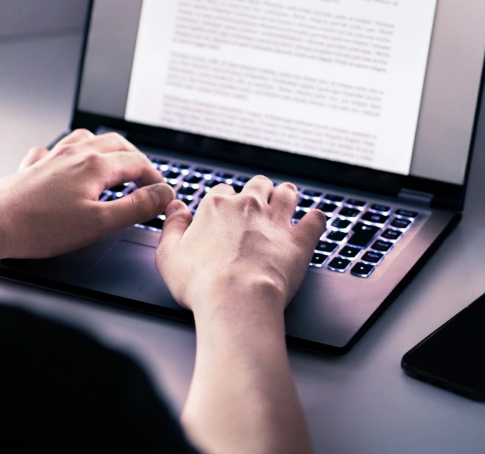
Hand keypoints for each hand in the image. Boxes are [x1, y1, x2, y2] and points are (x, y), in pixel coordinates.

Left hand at [0, 129, 173, 282]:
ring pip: (87, 139)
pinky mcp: (34, 166)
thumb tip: (162, 196)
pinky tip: (67, 164)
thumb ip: (135, 207)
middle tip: (145, 177)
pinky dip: (70, 153)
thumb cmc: (41, 227)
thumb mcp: (99, 223)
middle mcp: (75, 153)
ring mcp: (53, 156)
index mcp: (95, 165)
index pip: (138, 163)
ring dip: (106, 148)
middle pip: (116, 144)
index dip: (156, 178)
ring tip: (114, 163)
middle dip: (135, 158)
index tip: (163, 193)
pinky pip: (56, 150)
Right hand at [157, 176, 322, 453]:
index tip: (223, 214)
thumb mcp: (168, 254)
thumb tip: (175, 209)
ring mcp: (276, 221)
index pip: (221, 191)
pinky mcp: (299, 241)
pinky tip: (315, 218)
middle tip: (257, 203)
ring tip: (286, 199)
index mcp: (216, 206)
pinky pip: (315, 221)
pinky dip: (316, 219)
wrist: (236, 300)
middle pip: (257, 184)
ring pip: (287, 193)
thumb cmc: (200, 283)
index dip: (222, 202)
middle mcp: (248, 205)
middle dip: (257, 190)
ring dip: (286, 195)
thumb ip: (171, 226)